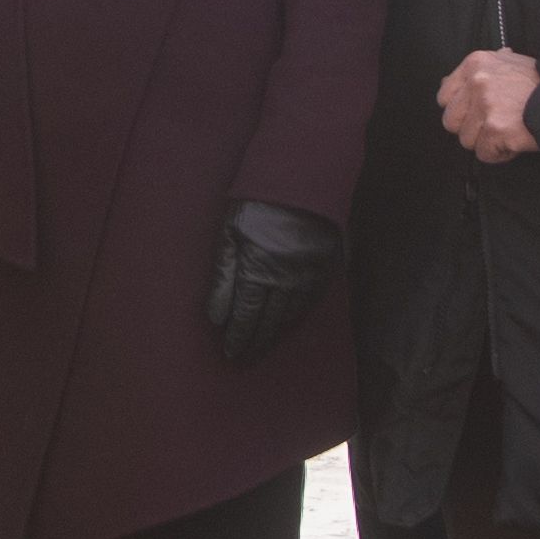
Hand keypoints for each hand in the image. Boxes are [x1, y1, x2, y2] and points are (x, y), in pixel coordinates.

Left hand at [201, 204, 340, 366]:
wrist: (302, 179)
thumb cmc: (256, 202)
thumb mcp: (229, 233)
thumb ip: (222, 276)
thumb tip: (215, 316)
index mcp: (258, 270)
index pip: (245, 316)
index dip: (237, 337)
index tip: (229, 354)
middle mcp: (285, 279)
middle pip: (268, 321)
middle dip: (254, 342)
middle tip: (242, 359)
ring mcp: (308, 275)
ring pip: (290, 317)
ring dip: (274, 335)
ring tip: (261, 348)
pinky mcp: (325, 268)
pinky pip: (310, 303)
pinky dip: (296, 318)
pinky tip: (286, 325)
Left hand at [436, 49, 539, 163]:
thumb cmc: (539, 83)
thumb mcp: (507, 63)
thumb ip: (478, 73)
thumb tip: (445, 83)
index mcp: (474, 64)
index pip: (444, 96)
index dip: (461, 110)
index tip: (476, 113)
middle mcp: (476, 82)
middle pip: (451, 121)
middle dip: (471, 128)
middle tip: (494, 124)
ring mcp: (485, 106)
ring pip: (466, 140)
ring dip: (487, 142)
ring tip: (509, 130)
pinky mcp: (495, 129)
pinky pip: (484, 154)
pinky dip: (500, 154)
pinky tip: (515, 140)